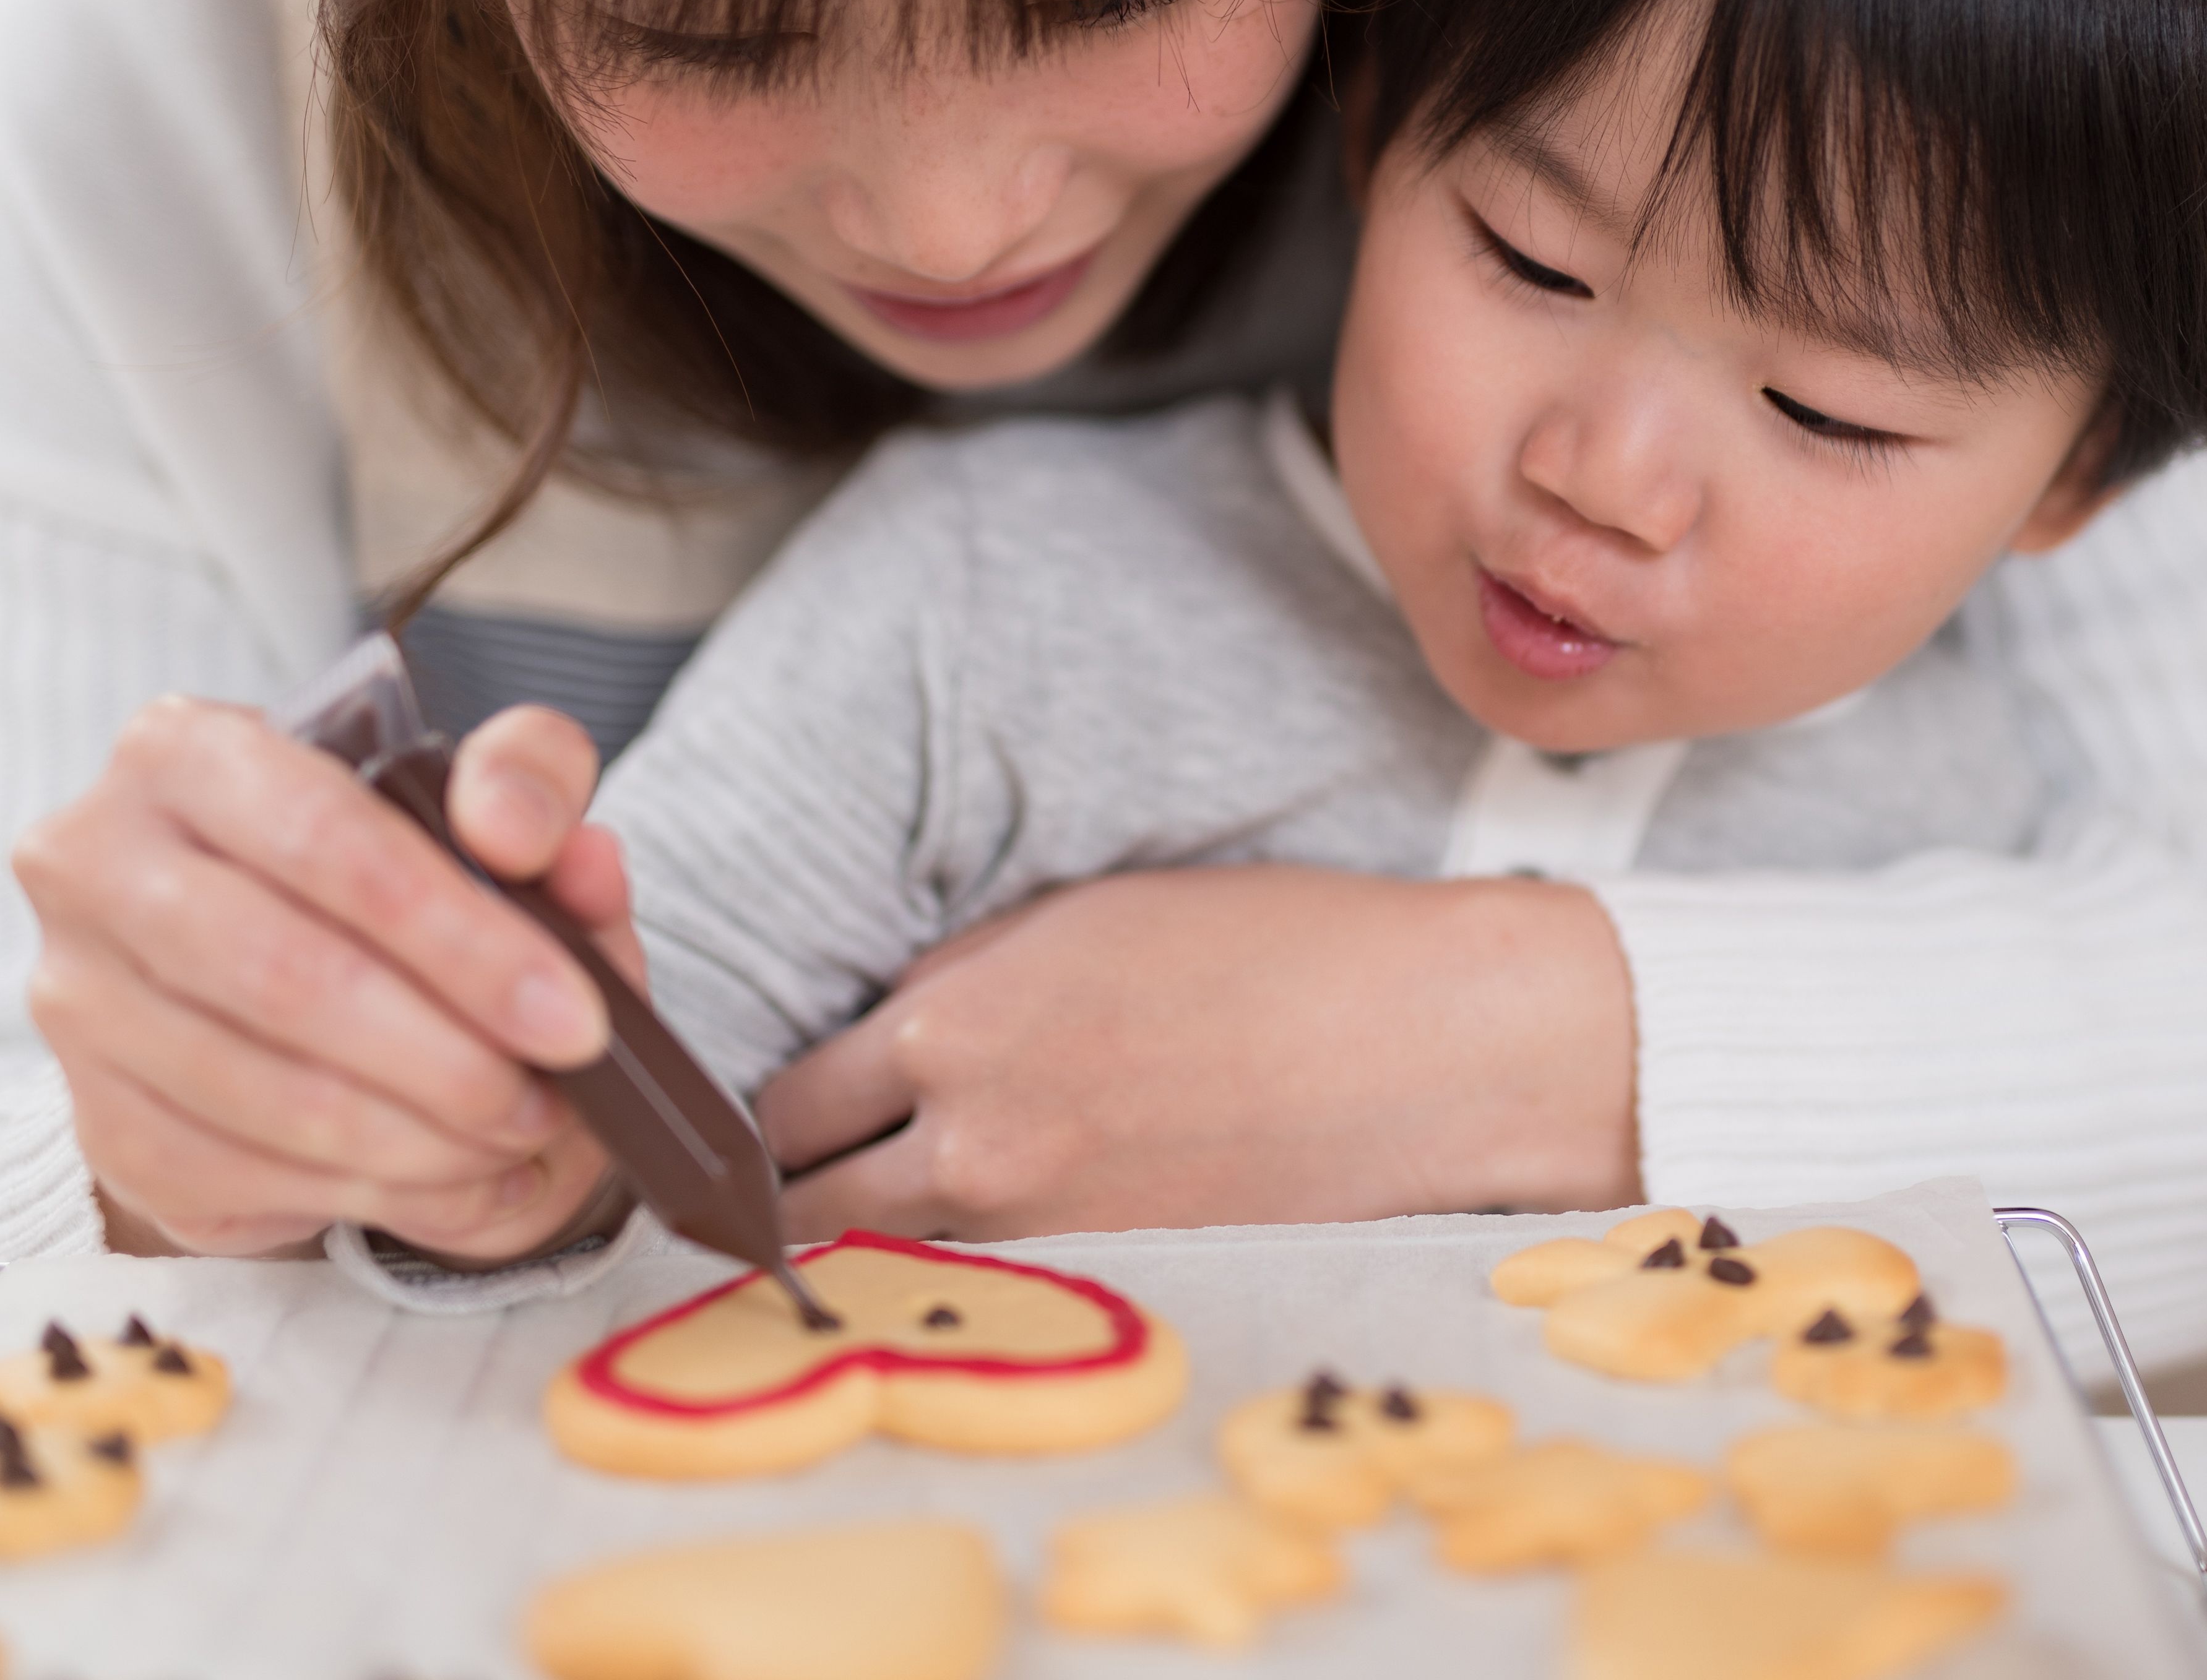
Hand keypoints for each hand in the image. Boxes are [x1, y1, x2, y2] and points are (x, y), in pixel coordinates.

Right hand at [14, 694, 638, 1260]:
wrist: (290, 956)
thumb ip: (527, 782)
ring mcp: (79, 1001)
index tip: (573, 1016)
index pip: (328, 839)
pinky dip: (369, 1191)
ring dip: (419, 1140)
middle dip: (447, 1058)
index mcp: (182, 750)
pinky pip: (240, 1176)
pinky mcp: (98, 1119)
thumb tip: (522, 834)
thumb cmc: (389, 858)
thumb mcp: (481, 790)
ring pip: (265, 1096)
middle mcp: (96, 866)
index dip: (464, 940)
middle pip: (287, 978)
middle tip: (548, 1096)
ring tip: (518, 1138)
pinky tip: (453, 1177)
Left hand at [755, 866, 1640, 1239]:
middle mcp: (975, 1144)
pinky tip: (1006, 1237)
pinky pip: (996, 1290)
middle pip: (810, 1210)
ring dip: (880, 1245)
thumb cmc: (1270, 949)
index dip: (782, 1113)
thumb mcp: (1084, 916)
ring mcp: (1044, 1231)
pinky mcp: (1112, 1282)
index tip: (796, 1115)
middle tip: (814, 1182)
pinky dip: (976, 1273)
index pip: (789, 1105)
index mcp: (956, 1028)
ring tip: (899, 1216)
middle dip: (798, 1194)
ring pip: (892, 1265)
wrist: (1424, 1042)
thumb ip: (962, 980)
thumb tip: (886, 1032)